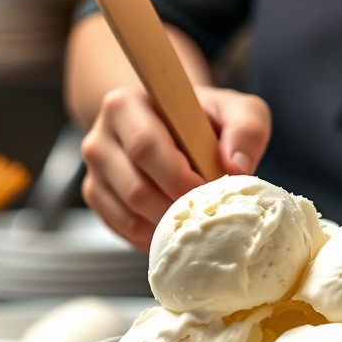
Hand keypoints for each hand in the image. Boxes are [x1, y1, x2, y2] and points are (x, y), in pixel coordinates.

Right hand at [80, 85, 270, 248]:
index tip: (208, 185)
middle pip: (136, 187)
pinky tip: (177, 224)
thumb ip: (246, 129)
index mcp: (127, 105)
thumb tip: (236, 166)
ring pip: (129, 213)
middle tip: (207, 208)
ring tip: (196, 215)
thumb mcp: (237, 111)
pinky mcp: (97, 197)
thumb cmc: (206, 120)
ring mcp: (95, 171)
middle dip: (177, 206)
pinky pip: (124, 229)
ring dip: (169, 224)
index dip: (178, 176)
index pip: (145, 146)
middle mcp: (100, 137)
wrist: (177, 128)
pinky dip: (155, 235)